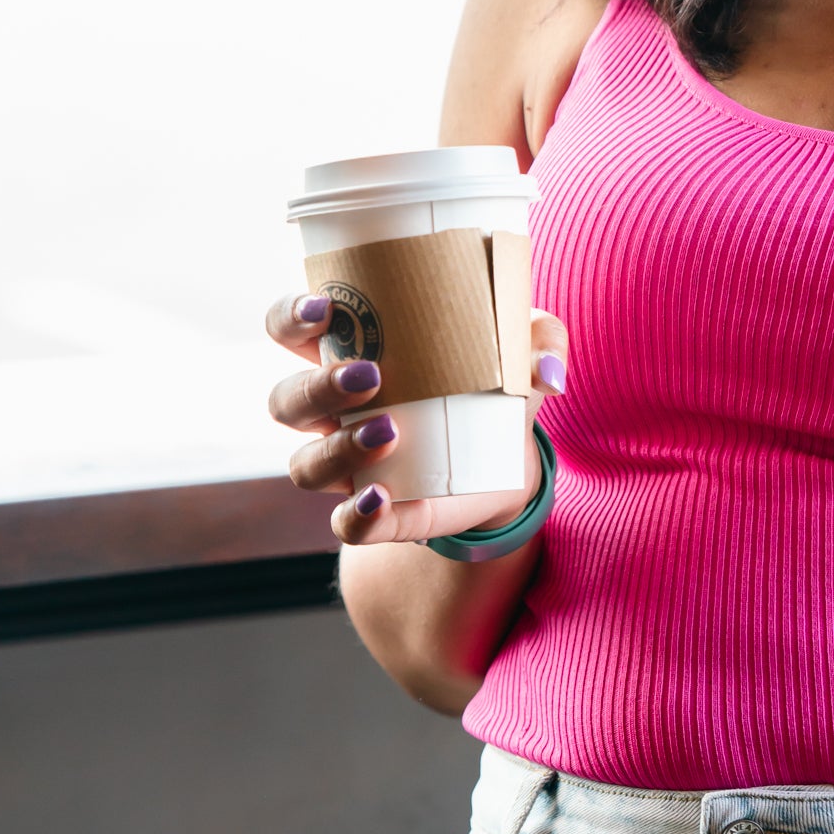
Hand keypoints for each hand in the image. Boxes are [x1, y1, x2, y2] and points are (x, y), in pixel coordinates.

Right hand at [265, 289, 568, 550]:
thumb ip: (539, 338)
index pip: (289, 331)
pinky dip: (356, 516)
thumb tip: (546, 371)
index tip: (321, 308)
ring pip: (306, 466)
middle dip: (317, 387)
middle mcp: (334, 413)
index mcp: (350, 355)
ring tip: (389, 431)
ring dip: (337, 449)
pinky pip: (345, 525)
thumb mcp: (520, 346)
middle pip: (287, 400)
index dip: (289, 318)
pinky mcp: (379, 513)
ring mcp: (350, 466)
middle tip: (371, 376)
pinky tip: (380, 497)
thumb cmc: (495, 380)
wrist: (510, 458)